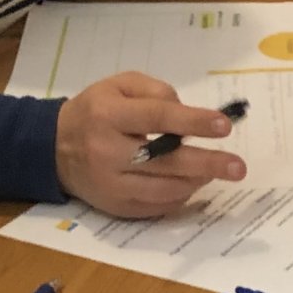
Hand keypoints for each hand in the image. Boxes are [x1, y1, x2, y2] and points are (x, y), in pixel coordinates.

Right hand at [55, 73, 246, 217]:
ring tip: (215, 170)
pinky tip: (191, 183)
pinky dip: (180, 195)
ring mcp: (111, 184)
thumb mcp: (119, 85)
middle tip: (237, 167)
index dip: (193, 122)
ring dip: (197, 180)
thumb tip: (188, 112)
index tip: (223, 126)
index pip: (157, 118)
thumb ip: (155, 91)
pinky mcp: (116, 207)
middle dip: (207, 164)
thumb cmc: (96, 111)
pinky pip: (158, 206)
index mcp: (108, 115)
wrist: (55, 149)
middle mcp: (107, 152)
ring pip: (165, 189)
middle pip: (165, 161)